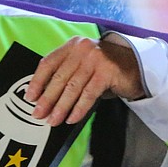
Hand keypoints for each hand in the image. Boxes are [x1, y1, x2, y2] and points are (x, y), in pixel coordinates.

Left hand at [25, 36, 145, 125]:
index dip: (37, 81)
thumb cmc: (106, 69)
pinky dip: (79, 108)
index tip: (30, 97)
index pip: (48, 63)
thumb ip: (68, 73)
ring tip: (53, 120)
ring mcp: (95, 58)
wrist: (137, 66)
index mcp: (72, 45)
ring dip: (61, 107)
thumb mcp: (84, 65)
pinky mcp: (107, 71)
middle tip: (38, 114)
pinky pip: (88, 94)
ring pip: (72, 87)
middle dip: (47, 99)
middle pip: (58, 77)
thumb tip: (46, 98)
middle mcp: (82, 49)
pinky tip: (72, 119)